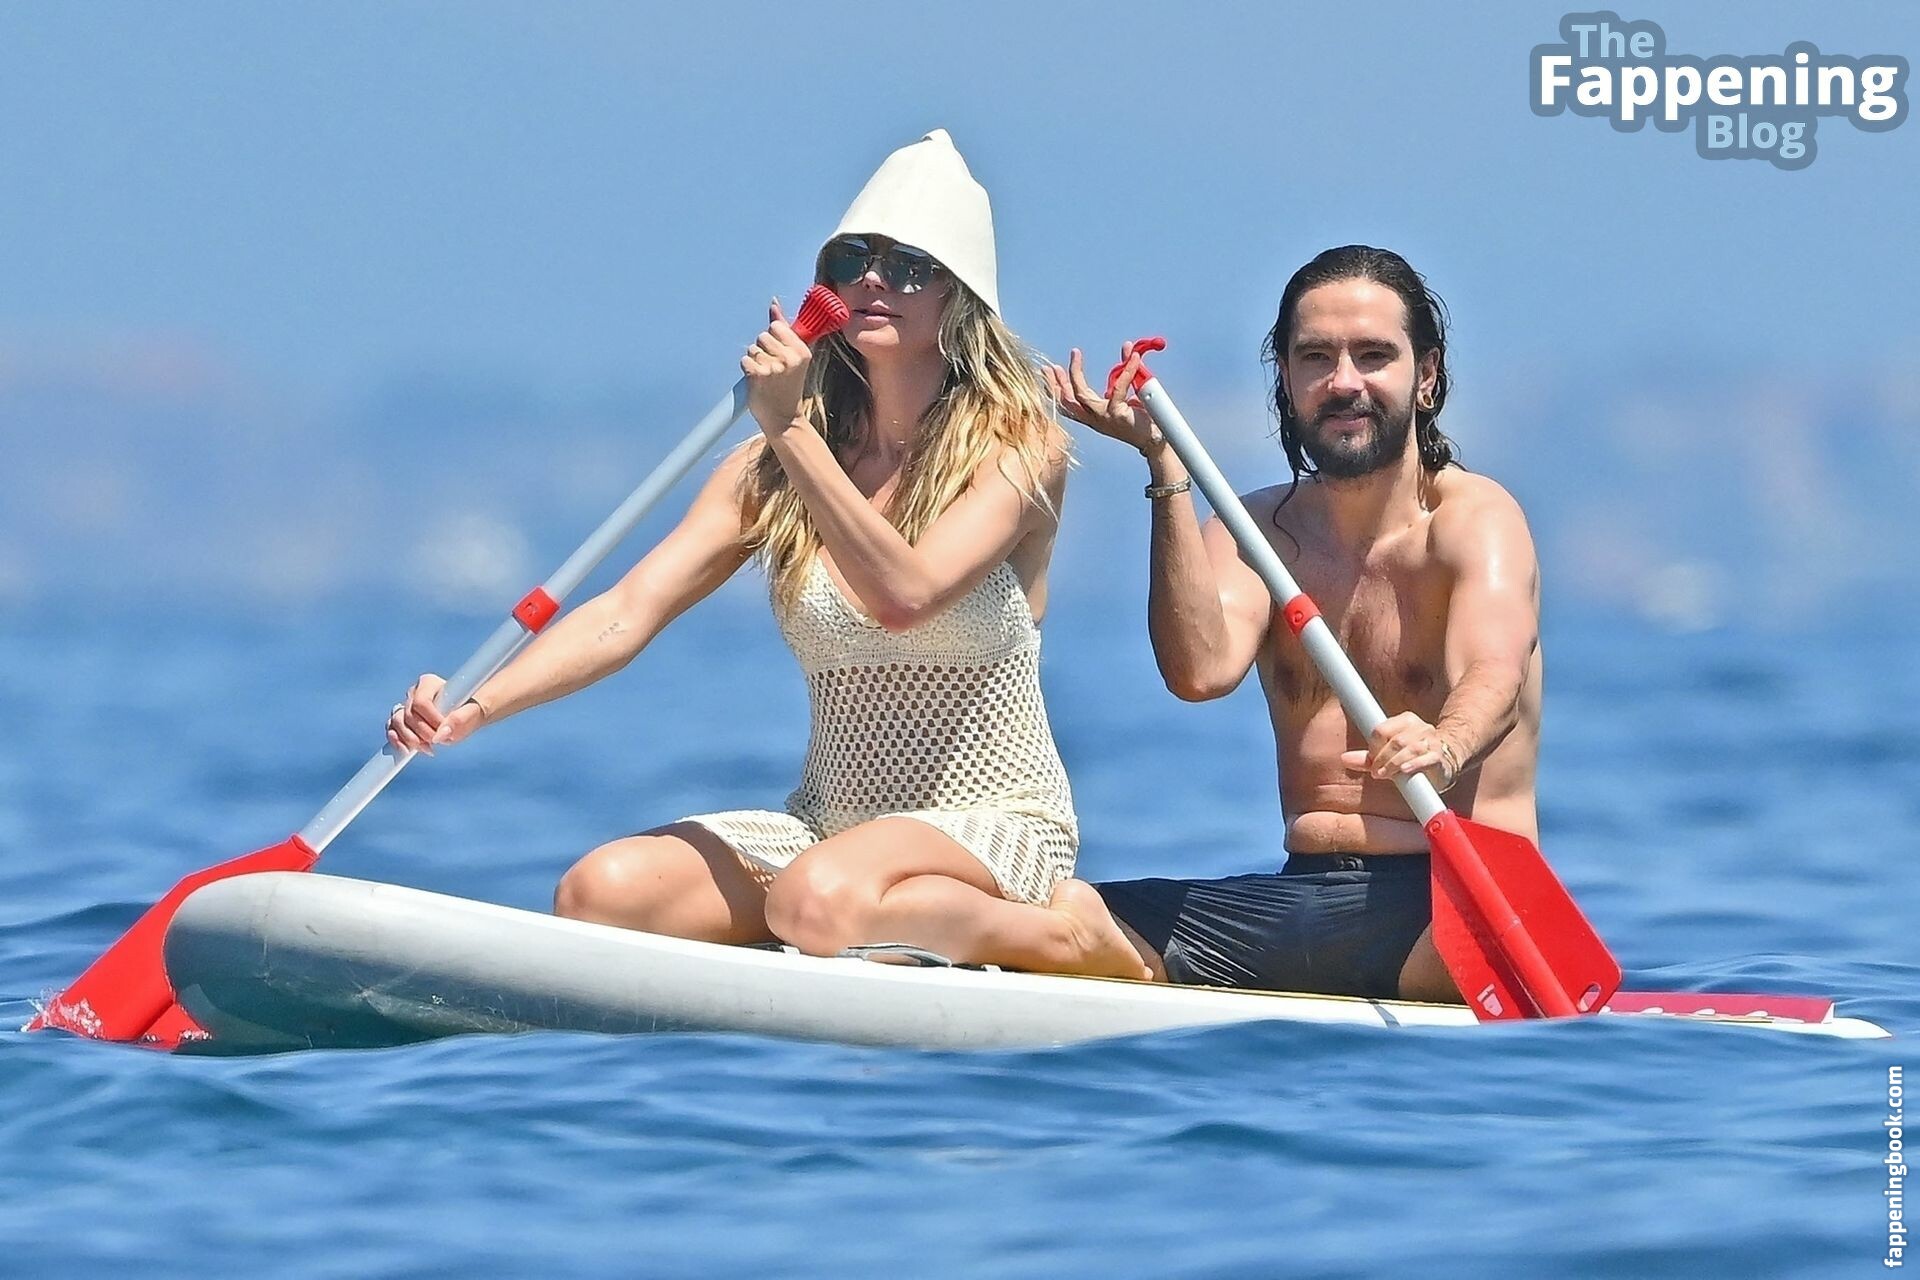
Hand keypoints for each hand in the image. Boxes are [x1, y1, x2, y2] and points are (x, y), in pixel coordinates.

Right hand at [387, 673, 489, 754]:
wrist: (467, 716)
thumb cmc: (470, 711)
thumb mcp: (472, 713)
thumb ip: (460, 720)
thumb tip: (441, 735)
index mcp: (429, 683)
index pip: (421, 702)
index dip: (431, 720)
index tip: (444, 731)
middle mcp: (413, 693)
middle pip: (408, 714)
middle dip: (422, 732)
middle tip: (437, 742)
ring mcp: (405, 706)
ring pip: (397, 722)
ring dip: (409, 738)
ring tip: (427, 748)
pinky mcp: (401, 720)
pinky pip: (391, 729)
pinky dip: (397, 740)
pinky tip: (407, 750)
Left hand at [742, 299, 811, 432]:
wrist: (784, 419)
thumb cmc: (788, 387)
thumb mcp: (793, 357)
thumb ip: (784, 327)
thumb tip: (773, 303)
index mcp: (802, 350)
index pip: (776, 326)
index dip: (773, 338)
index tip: (778, 354)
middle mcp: (790, 357)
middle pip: (762, 336)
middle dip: (762, 349)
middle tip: (772, 369)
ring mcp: (774, 367)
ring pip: (752, 349)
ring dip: (754, 361)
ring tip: (765, 376)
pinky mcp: (758, 375)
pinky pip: (744, 360)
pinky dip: (747, 370)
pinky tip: (757, 381)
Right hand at [1044, 344, 1163, 454]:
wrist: (1154, 441)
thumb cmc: (1141, 420)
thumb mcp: (1128, 393)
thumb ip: (1125, 371)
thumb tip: (1127, 347)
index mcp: (1093, 416)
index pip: (1069, 403)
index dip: (1058, 387)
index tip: (1053, 370)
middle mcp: (1094, 418)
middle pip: (1067, 401)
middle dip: (1055, 382)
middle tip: (1048, 366)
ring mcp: (1104, 417)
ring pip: (1081, 395)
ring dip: (1074, 373)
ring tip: (1074, 355)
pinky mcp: (1118, 414)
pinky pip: (1119, 388)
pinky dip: (1127, 370)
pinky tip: (1132, 357)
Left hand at [1341, 712, 1460, 791]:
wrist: (1443, 764)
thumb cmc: (1410, 758)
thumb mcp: (1387, 756)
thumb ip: (1367, 758)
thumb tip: (1344, 759)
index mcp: (1406, 720)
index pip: (1382, 729)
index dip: (1373, 747)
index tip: (1371, 760)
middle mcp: (1420, 727)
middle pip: (1395, 740)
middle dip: (1382, 758)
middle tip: (1376, 772)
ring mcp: (1432, 741)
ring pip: (1409, 749)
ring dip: (1394, 764)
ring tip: (1384, 774)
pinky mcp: (1440, 756)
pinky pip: (1426, 758)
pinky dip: (1413, 764)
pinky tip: (1404, 770)